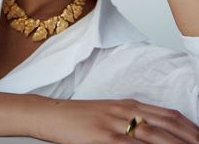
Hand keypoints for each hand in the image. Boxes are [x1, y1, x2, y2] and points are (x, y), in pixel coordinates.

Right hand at [34, 98, 198, 143]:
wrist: (56, 114)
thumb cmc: (82, 115)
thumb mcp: (111, 112)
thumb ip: (132, 119)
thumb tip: (153, 132)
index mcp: (130, 104)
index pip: (168, 115)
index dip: (188, 126)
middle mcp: (127, 111)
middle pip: (167, 125)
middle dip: (189, 138)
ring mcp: (116, 124)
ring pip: (154, 135)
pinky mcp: (104, 137)